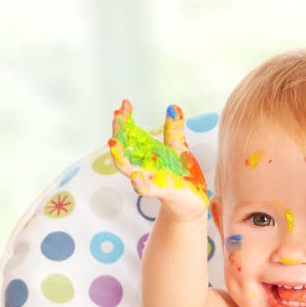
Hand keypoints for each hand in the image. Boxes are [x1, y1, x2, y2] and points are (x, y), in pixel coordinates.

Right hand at [109, 100, 208, 218]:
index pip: (130, 134)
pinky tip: (135, 177)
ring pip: (129, 169)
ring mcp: (151, 179)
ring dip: (119, 157)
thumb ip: (174, 129)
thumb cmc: (182, 175)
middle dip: (119, 132)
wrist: (193, 202)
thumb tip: (173, 106)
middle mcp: (144, 166)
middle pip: (124, 148)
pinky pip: (149, 189)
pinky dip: (140, 185)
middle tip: (116, 115)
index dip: (126, 119)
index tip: (125, 103)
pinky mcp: (164, 192)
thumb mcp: (179, 148)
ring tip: (112, 143)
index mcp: (147, 153)